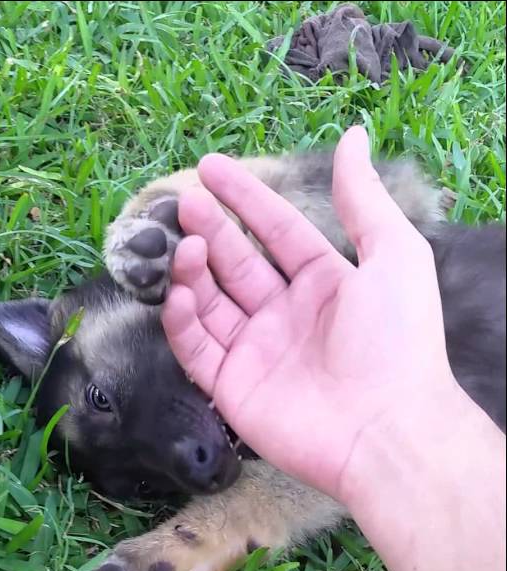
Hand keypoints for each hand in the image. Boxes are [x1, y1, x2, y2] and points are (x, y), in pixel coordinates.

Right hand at [162, 127, 455, 505]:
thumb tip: (355, 136)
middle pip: (237, 263)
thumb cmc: (397, 340)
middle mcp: (288, 316)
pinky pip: (197, 349)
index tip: (210, 168)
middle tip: (183, 202)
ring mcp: (258, 353)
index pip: (277, 231)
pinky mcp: (234, 390)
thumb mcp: (394, 254)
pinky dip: (182, 320)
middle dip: (210, 230)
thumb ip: (364, 197)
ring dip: (192, 271)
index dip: (245, 198)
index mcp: (326, 284)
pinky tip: (178, 294)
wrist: (384, 429)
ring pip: (210, 303)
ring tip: (183, 246)